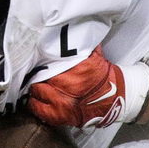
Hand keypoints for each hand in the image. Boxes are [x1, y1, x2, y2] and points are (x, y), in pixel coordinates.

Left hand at [28, 46, 148, 127]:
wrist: (114, 100)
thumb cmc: (104, 79)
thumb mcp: (97, 58)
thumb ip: (85, 45)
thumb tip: (75, 31)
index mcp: (78, 69)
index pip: (50, 61)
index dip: (43, 61)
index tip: (40, 60)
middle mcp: (69, 84)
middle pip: (41, 75)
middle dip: (39, 73)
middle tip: (38, 72)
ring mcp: (62, 102)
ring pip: (36, 91)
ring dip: (36, 88)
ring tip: (37, 85)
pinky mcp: (59, 116)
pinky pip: (38, 109)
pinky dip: (34, 103)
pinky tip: (36, 99)